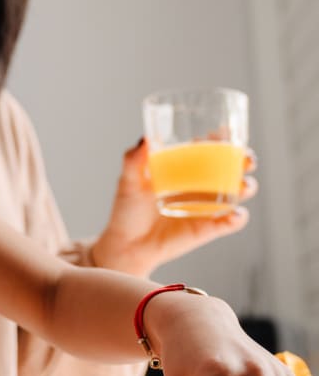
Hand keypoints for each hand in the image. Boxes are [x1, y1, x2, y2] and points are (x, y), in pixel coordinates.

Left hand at [90, 139, 255, 276]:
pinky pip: (230, 222)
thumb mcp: (128, 182)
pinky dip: (238, 218)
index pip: (208, 149)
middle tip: (246, 158)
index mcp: (184, 169)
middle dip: (244, 160)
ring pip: (237, 193)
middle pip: (231, 168)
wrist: (127, 244)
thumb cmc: (128, 210)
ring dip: (247, 187)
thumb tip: (144, 139)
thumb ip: (133, 160)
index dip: (221, 139)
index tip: (225, 131)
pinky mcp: (207, 228)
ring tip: (243, 186)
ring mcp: (206, 207)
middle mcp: (200, 186)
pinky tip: (235, 213)